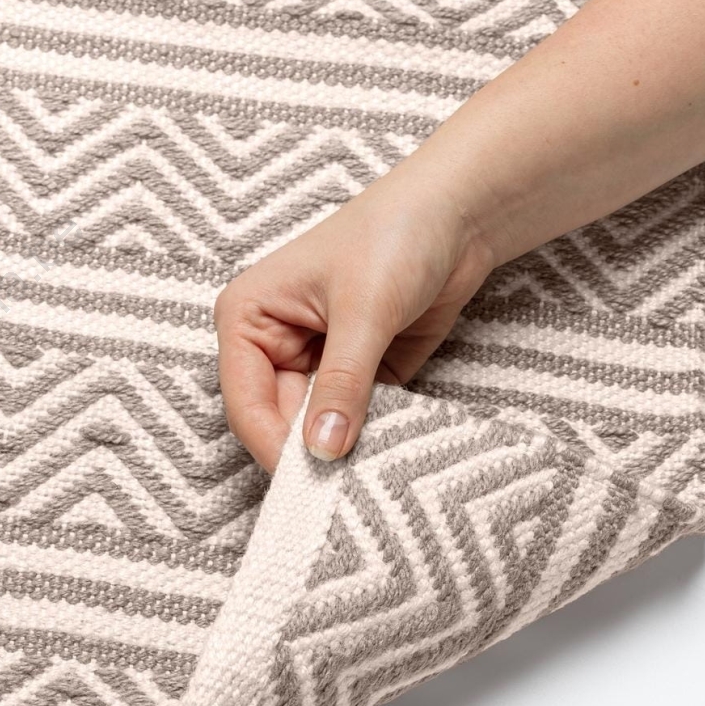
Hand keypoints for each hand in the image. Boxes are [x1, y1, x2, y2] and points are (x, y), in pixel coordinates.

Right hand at [212, 177, 497, 471]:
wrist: (459, 215)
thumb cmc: (394, 235)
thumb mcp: (364, 311)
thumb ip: (342, 383)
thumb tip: (323, 450)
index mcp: (248, 318)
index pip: (245, 400)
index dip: (272, 444)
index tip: (308, 484)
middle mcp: (271, 343)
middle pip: (276, 420)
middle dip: (307, 452)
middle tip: (341, 489)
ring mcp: (313, 362)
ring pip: (313, 428)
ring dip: (340, 448)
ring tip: (366, 472)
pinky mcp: (353, 377)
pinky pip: (351, 422)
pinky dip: (367, 439)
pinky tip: (386, 453)